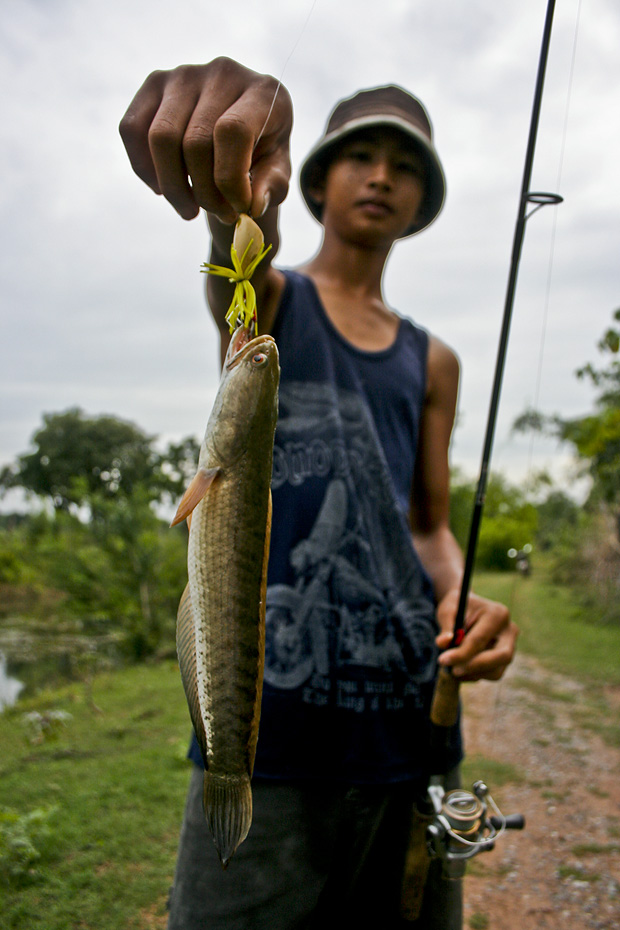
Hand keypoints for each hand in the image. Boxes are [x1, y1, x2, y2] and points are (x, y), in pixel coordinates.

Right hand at [119, 57, 292, 222]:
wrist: (242, 129)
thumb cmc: (262, 152)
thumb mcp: (278, 172)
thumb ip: (271, 187)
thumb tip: (252, 204)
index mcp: (262, 92)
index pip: (232, 132)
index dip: (229, 180)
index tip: (238, 209)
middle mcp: (223, 72)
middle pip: (194, 142)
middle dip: (204, 193)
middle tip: (219, 214)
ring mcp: (184, 74)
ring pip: (160, 138)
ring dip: (173, 188)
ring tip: (190, 209)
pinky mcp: (155, 82)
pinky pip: (132, 129)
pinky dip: (144, 168)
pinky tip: (162, 188)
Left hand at [435, 589, 517, 681]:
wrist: (465, 609)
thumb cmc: (456, 607)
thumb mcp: (447, 611)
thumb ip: (446, 626)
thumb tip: (442, 643)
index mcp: (497, 614)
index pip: (480, 639)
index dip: (461, 653)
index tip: (443, 660)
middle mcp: (509, 631)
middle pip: (502, 656)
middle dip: (476, 666)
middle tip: (453, 670)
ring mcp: (510, 647)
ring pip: (496, 671)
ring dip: (472, 673)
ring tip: (451, 667)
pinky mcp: (504, 660)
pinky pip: (492, 674)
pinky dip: (473, 675)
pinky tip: (460, 666)